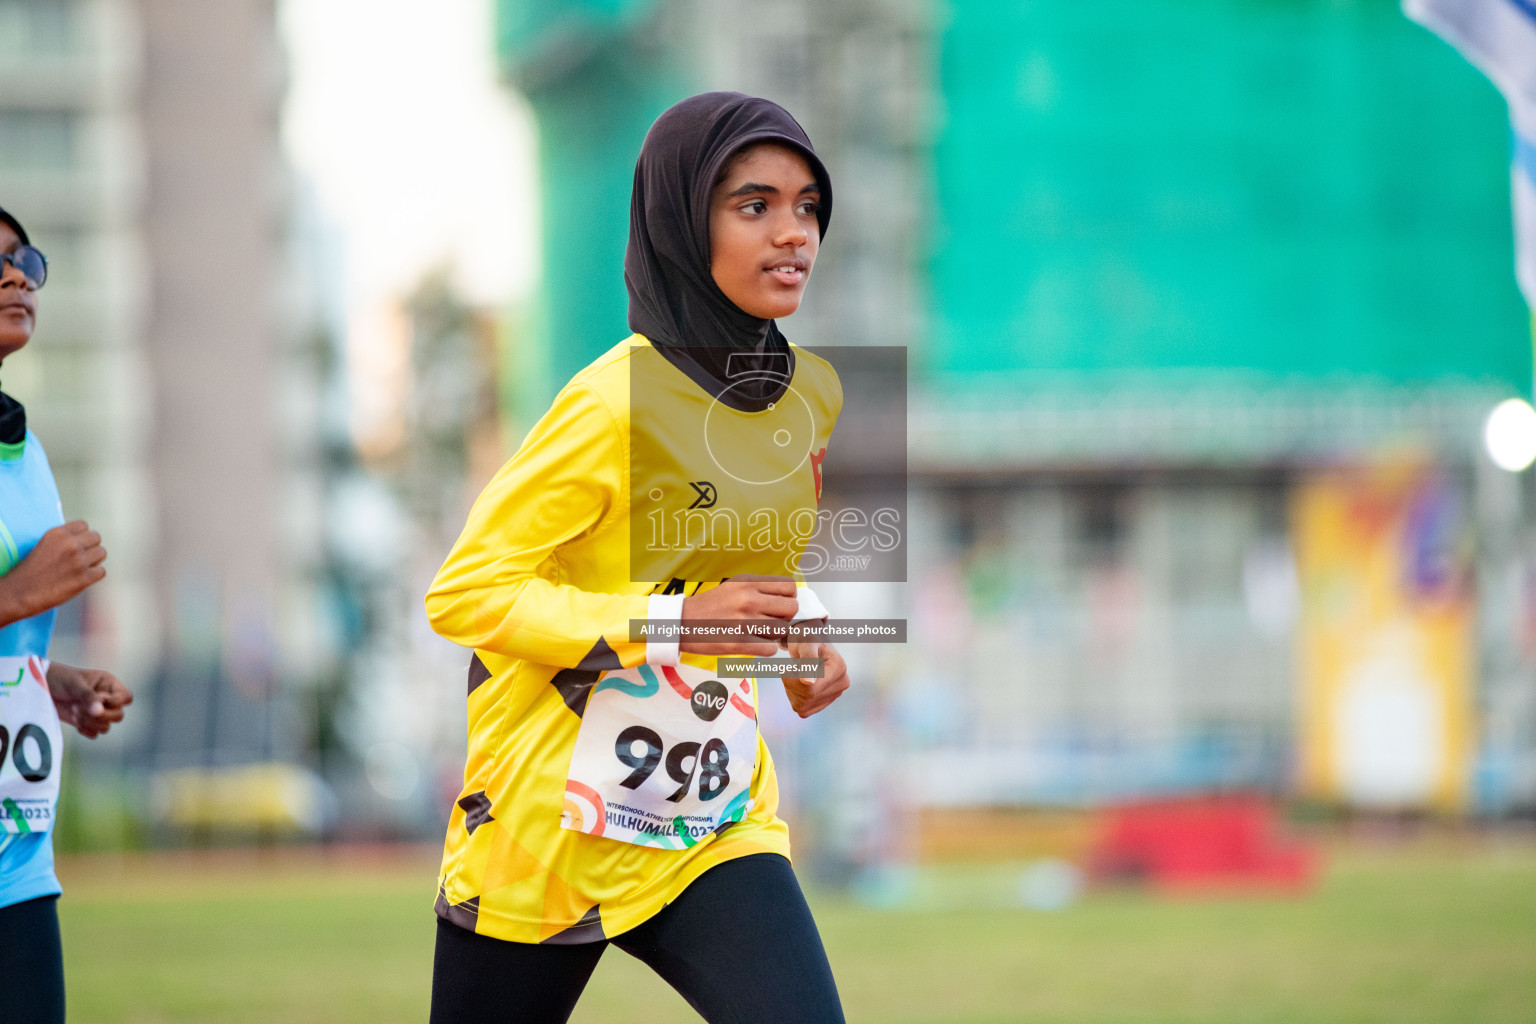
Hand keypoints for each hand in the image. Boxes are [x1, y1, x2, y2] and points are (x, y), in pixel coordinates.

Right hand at [0, 521, 105, 626]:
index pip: (83, 525)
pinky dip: (94, 576)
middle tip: (81, 557)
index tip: (76, 544)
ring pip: (102, 553)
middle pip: (96, 537)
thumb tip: (82, 537)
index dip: (81, 536)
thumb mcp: (44, 545)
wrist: (19, 593)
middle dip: (90, 547)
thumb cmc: (29, 571)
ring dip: (94, 560)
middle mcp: (70, 544)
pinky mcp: (84, 578)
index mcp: (57, 533)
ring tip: (82, 567)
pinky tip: (83, 579)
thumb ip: (63, 540)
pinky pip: (102, 571)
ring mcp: (78, 561)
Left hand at [46, 663, 131, 738]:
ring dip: (90, 722)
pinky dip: (85, 729)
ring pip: (106, 726)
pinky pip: (94, 733)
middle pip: (118, 715)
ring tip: (74, 712)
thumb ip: (88, 697)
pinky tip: (74, 721)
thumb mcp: (74, 684)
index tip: (101, 700)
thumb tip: (99, 712)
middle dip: (101, 715)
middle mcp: (106, 699)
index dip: (117, 702)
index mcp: (108, 685)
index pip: (126, 698)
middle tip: (80, 708)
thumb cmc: (59, 679)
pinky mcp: (86, 722)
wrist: (38, 688)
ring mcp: (96, 712)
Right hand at [679, 575, 797, 655]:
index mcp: (748, 582)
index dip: (789, 598)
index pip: (789, 587)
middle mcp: (747, 598)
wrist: (681, 623)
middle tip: (771, 622)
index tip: (780, 606)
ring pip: (782, 630)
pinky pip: (770, 649)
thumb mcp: (734, 586)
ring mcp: (744, 621)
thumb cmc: (711, 606)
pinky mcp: (738, 643)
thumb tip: (790, 597)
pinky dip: (765, 649)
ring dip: (773, 635)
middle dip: (785, 617)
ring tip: (758, 633)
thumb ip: (760, 589)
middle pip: (791, 608)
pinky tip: (753, 644)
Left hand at [782, 641, 848, 717]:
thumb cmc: (806, 639)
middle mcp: (841, 685)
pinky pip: (802, 710)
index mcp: (839, 668)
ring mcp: (834, 696)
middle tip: (790, 667)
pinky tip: (798, 683)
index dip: (790, 678)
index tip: (787, 664)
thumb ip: (807, 660)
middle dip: (790, 684)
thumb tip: (808, 684)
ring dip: (791, 690)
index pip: (810, 687)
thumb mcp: (805, 644)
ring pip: (802, 706)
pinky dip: (794, 697)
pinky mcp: (824, 704)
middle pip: (807, 697)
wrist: (808, 643)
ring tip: (796, 673)